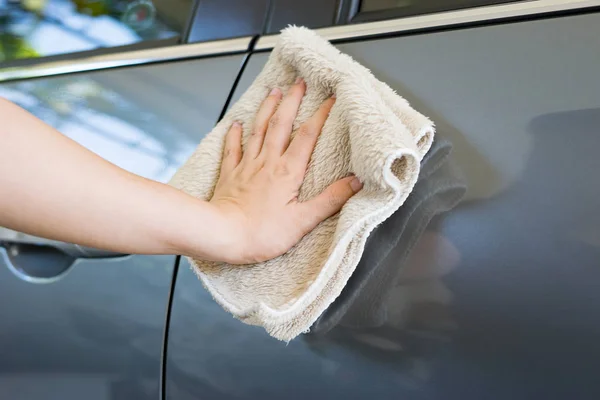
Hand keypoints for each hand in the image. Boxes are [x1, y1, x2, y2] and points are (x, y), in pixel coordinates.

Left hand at [210, 79, 361, 263]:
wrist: (222, 235)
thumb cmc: (261, 233)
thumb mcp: (303, 221)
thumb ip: (330, 200)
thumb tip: (356, 182)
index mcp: (288, 172)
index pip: (308, 136)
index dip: (321, 115)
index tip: (331, 99)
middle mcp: (267, 162)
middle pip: (281, 124)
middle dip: (292, 101)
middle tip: (299, 83)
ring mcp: (247, 166)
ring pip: (258, 130)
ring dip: (267, 109)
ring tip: (274, 91)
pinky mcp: (230, 175)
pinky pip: (232, 148)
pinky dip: (234, 134)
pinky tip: (236, 123)